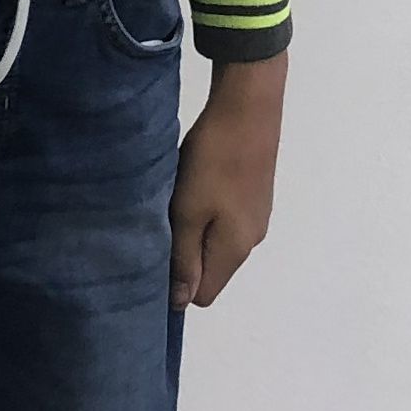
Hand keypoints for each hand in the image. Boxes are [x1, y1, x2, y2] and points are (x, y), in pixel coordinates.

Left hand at [169, 54, 286, 310]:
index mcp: (235, 250)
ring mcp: (256, 215)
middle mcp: (252, 240)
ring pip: (216, 241)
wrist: (248, 107)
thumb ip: (184, 258)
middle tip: (158, 224)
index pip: (203, 295)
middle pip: (210, 268)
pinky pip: (224, 218)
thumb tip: (182, 303)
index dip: (177, 284)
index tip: (154, 256)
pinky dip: (206, 209)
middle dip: (183, 256)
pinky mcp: (255, 193)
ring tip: (173, 200)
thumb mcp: (188, 211)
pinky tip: (193, 183)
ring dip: (192, 229)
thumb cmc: (213, 161)